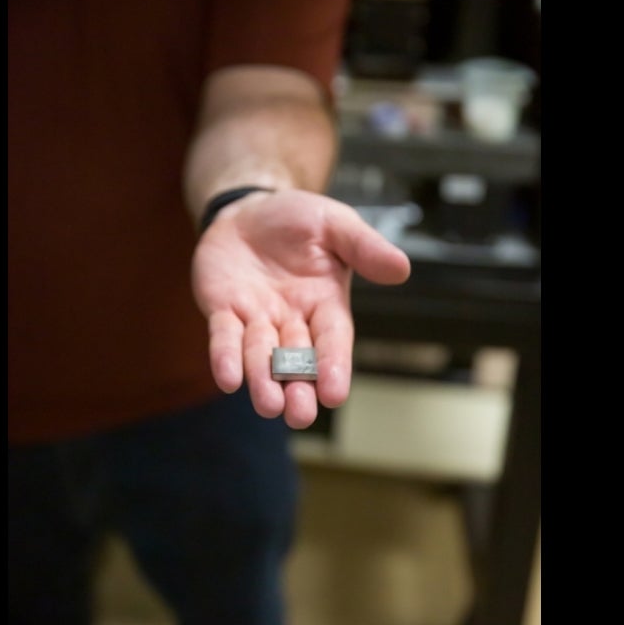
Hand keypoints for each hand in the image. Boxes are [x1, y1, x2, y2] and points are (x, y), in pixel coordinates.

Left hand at [191, 189, 410, 428]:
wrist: (248, 209)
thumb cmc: (297, 219)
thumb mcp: (336, 224)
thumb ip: (364, 247)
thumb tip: (402, 268)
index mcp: (325, 304)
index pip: (332, 341)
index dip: (333, 367)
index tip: (335, 393)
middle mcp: (292, 320)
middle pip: (296, 361)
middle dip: (298, 389)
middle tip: (299, 415)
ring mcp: (256, 319)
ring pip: (259, 357)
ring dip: (262, 381)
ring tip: (268, 405)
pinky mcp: (222, 310)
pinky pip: (223, 337)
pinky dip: (225, 358)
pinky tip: (227, 379)